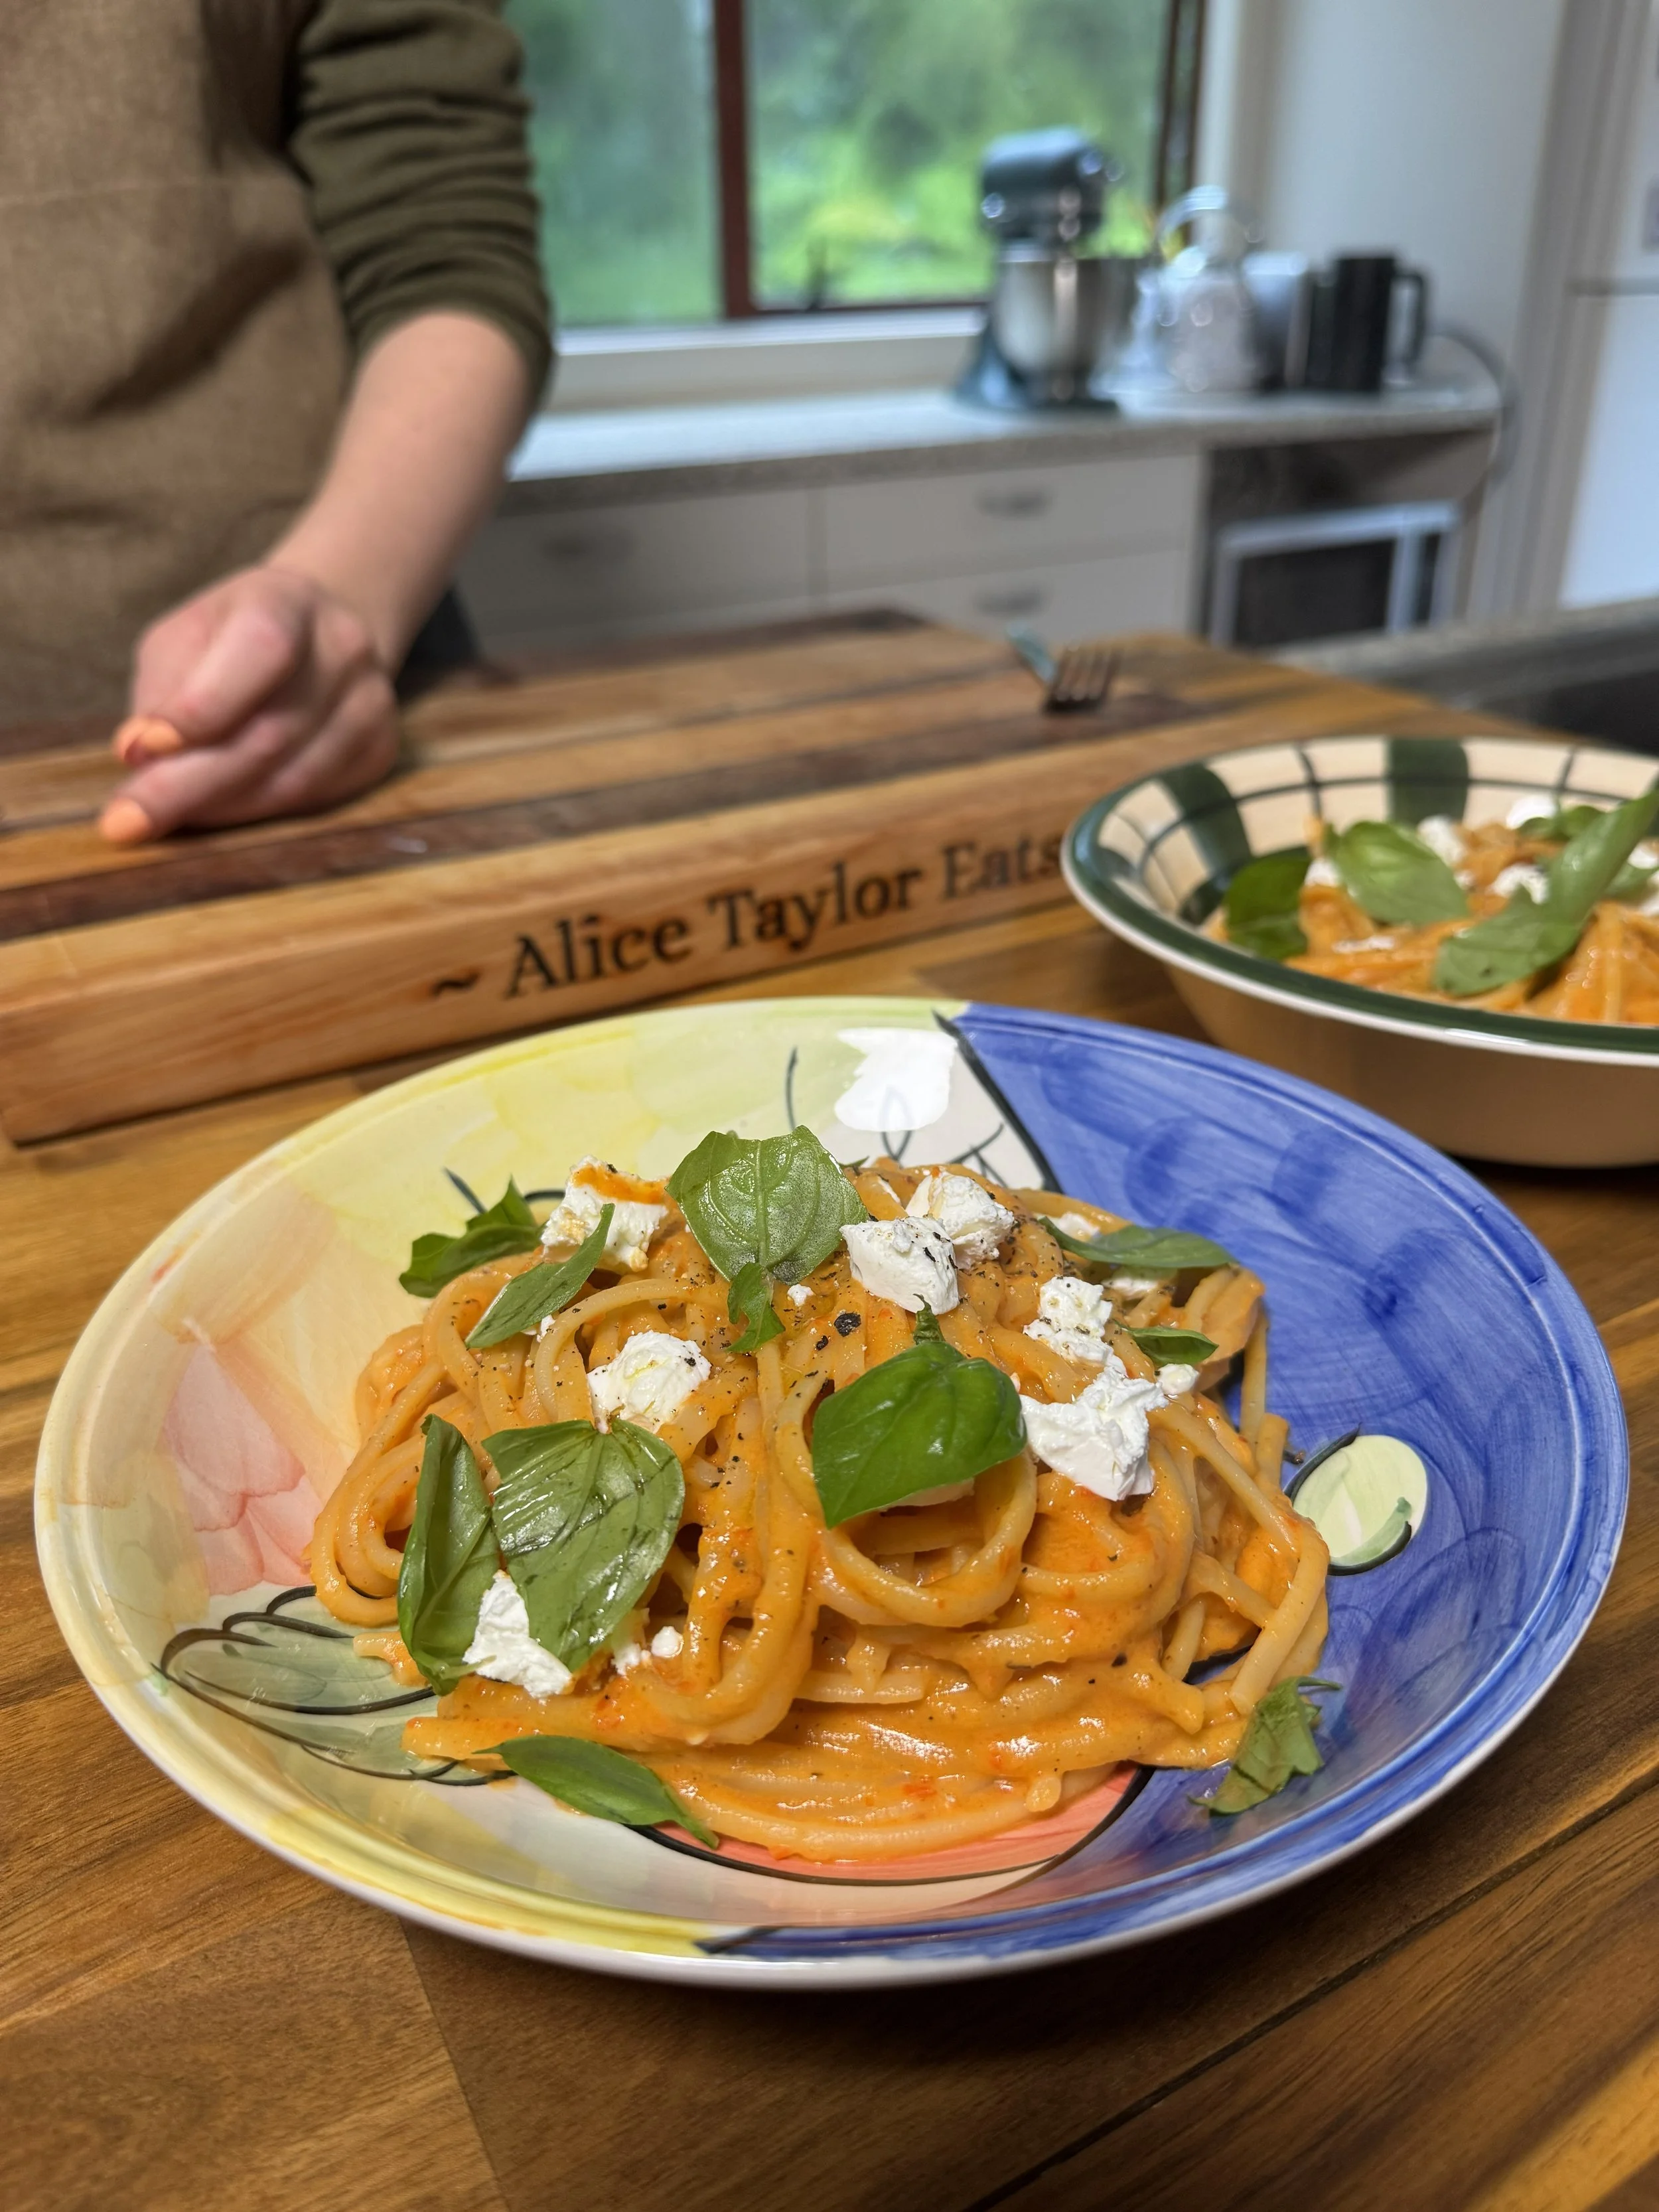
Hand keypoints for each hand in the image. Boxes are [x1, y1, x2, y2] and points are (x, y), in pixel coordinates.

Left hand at [101, 566, 399, 842]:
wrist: (318, 634)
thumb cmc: (229, 639)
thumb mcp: (183, 639)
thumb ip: (162, 690)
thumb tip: (142, 756)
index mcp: (288, 601)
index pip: (260, 650)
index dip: (201, 708)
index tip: (138, 751)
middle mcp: (344, 648)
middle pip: (271, 733)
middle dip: (189, 785)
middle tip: (128, 821)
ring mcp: (371, 704)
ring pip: (293, 780)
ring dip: (220, 807)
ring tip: (165, 815)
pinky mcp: (380, 752)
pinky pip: (313, 800)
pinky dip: (254, 812)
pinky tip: (219, 808)